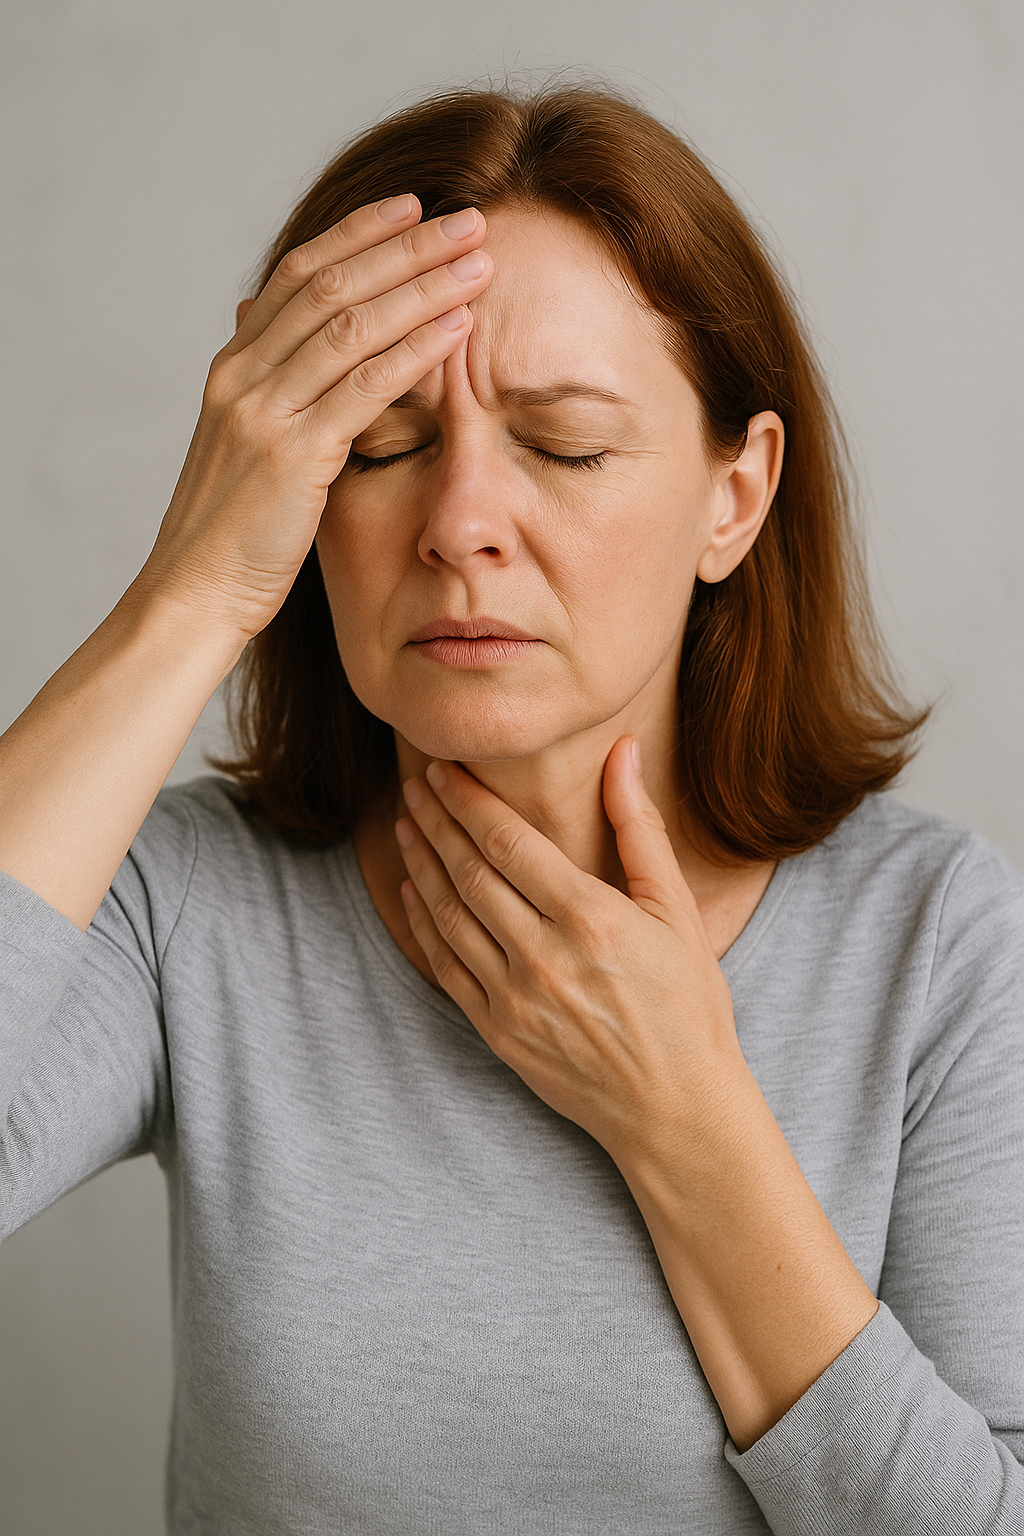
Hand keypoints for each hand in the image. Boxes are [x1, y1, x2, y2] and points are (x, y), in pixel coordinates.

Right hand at [140, 194, 492, 642]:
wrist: (193, 595)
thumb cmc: (232, 534)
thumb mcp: (245, 450)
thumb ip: (271, 393)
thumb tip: (280, 338)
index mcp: (233, 369)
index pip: (299, 275)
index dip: (358, 234)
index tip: (413, 207)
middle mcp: (242, 376)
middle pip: (332, 285)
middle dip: (405, 247)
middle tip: (469, 220)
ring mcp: (262, 412)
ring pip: (351, 325)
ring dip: (422, 287)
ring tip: (479, 263)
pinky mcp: (291, 455)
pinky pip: (363, 387)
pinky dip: (415, 350)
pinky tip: (458, 328)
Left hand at [395, 737, 742, 1165]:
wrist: (678, 1109)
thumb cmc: (689, 1005)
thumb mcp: (678, 910)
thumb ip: (639, 827)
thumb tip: (622, 751)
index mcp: (590, 920)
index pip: (508, 843)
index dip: (467, 800)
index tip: (443, 769)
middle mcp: (544, 958)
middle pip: (468, 873)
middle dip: (434, 821)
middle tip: (412, 784)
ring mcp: (515, 1001)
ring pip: (449, 917)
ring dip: (420, 865)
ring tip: (405, 825)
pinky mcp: (499, 1033)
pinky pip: (446, 969)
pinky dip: (424, 925)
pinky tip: (412, 892)